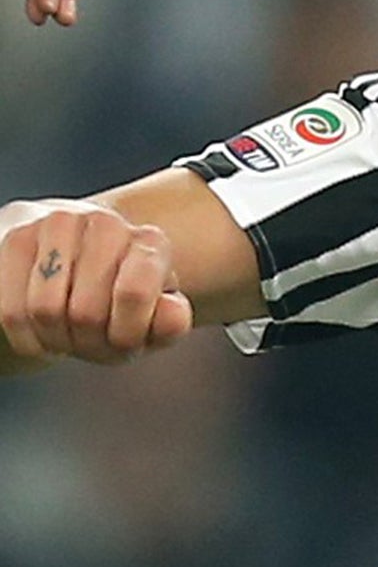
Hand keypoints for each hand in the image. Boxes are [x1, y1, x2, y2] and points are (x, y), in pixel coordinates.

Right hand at [0, 202, 193, 365]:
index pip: (133, 294)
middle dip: (88, 343)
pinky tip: (41, 333)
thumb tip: (173, 311)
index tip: (124, 342)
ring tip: (67, 336)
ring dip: (55, 339)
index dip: (126, 335)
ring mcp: (58, 224)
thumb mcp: (151, 319)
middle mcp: (107, 224)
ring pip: (44, 309)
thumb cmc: (118, 302)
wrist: (73, 265)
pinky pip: (10, 309)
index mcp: (150, 242)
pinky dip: (26, 337)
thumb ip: (170, 323)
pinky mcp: (16, 238)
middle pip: (85, 312)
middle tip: (91, 342)